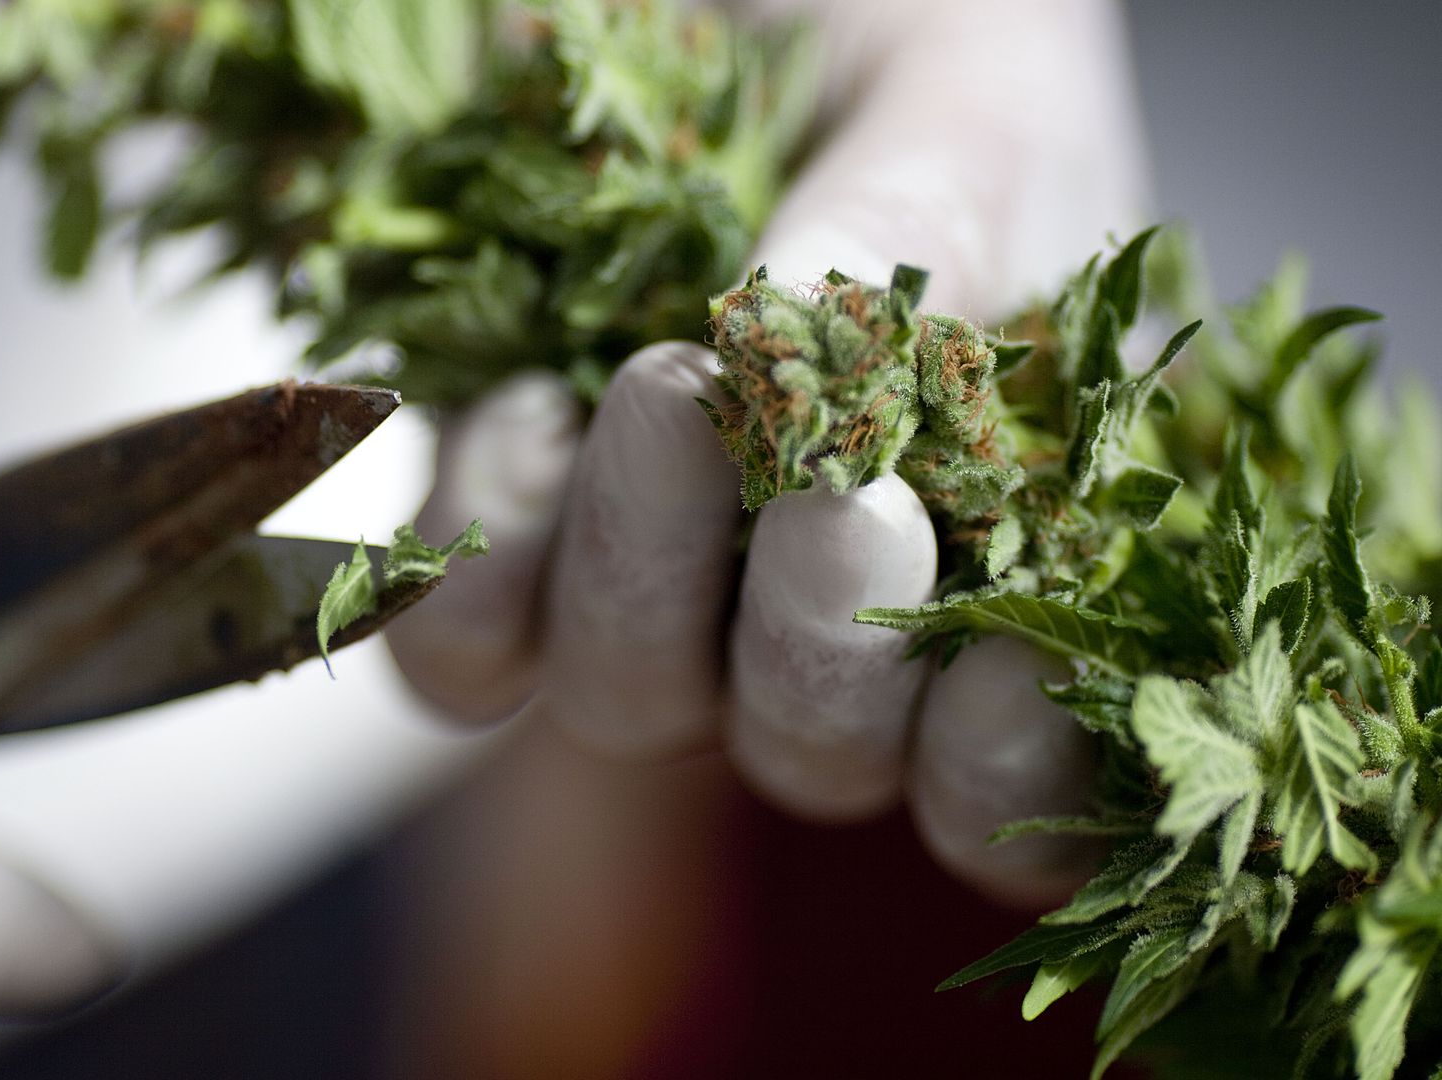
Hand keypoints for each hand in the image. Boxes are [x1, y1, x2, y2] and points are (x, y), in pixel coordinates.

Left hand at [388, 0, 1145, 905]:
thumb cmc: (902, 48)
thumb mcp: (969, 101)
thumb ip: (942, 228)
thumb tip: (819, 355)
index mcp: (991, 550)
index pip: (997, 764)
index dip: (1000, 768)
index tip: (1006, 675)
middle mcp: (814, 605)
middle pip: (808, 747)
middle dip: (820, 644)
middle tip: (835, 486)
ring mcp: (648, 583)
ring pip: (629, 701)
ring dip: (645, 570)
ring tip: (667, 384)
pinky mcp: (500, 533)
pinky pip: (458, 650)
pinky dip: (479, 550)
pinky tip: (522, 397)